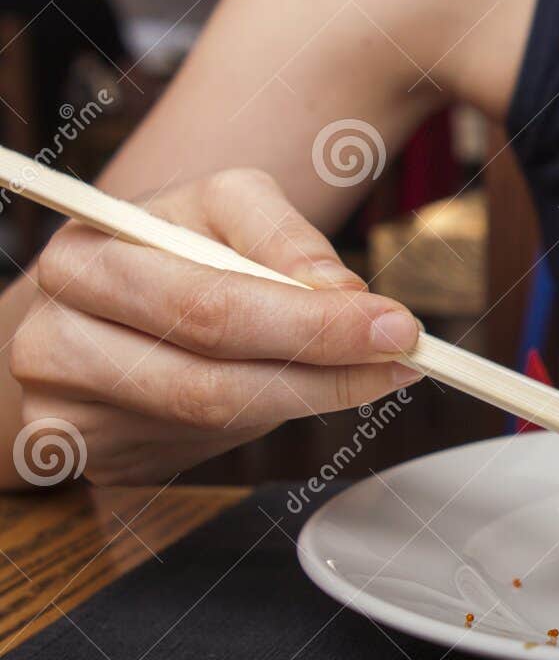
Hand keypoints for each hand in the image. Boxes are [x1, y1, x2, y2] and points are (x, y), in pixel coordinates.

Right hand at [8, 169, 420, 485]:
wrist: (95, 298)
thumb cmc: (170, 246)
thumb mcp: (226, 207)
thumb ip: (285, 237)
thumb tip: (344, 295)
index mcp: (90, 252)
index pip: (213, 303)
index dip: (313, 325)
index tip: (394, 328)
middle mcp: (57, 329)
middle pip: (211, 379)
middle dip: (325, 375)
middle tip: (400, 362)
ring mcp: (61, 398)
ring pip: (209, 420)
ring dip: (305, 401)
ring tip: (366, 376)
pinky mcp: (79, 448)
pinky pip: (189, 452)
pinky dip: (255, 427)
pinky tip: (292, 394)